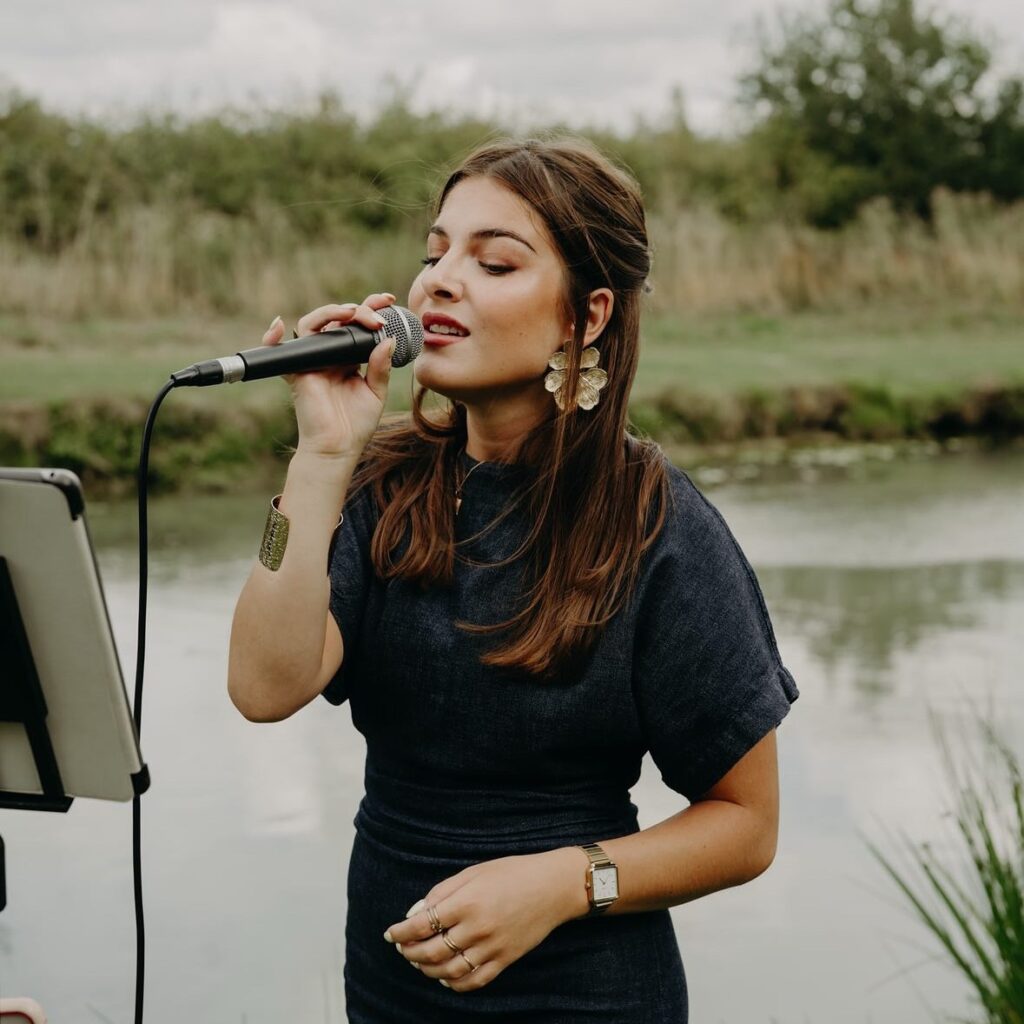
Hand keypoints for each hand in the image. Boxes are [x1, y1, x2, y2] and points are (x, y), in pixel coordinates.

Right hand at [261, 292, 397, 460]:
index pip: (358, 326)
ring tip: (351, 313)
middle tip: (377, 313)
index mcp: (349, 358)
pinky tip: (278, 325)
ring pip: (313, 325)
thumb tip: (388, 339)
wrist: (338, 447)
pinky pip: (278, 351)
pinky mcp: (296, 372)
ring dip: (331, 313)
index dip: (371, 309)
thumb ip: (380, 367)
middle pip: (338, 320)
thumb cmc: (356, 424)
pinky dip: (272, 337)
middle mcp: (330, 355)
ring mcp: (312, 361)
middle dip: (359, 309)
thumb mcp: (375, 393)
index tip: (389, 300)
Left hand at [382, 848, 585, 992]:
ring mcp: (492, 947)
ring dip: (427, 970)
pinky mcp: (505, 960)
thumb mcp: (474, 872)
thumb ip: (442, 891)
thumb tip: (415, 912)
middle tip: (402, 949)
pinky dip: (455, 983)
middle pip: (431, 952)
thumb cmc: (512, 872)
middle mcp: (477, 928)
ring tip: (420, 963)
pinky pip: (474, 981)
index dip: (401, 932)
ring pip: (449, 971)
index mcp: (466, 901)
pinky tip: (445, 976)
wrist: (553, 887)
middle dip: (410, 953)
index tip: (390, 934)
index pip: (421, 924)